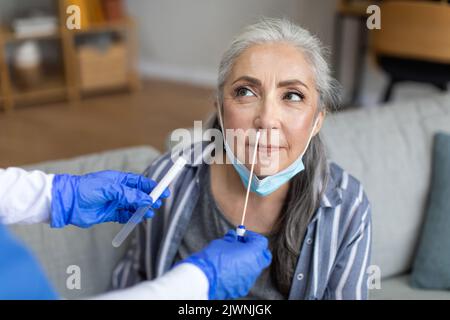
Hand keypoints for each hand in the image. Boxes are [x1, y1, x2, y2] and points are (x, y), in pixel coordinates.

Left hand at [50, 170, 169, 227]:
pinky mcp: (109, 214)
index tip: (163, 191)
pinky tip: (138, 219)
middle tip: (158, 204)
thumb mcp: (110, 188)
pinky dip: (132, 218)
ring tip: (150, 214)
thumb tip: (146, 199)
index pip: (140, 182)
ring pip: (133, 206)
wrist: (68, 202)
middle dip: (149, 199)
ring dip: (142, 210)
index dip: (152, 187)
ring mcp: (114, 202)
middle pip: (139, 195)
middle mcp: (118, 191)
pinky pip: (125, 216)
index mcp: (119, 180)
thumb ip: (129, 194)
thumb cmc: (86, 189)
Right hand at [180, 229, 271, 299]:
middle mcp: (256, 267)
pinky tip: (229, 269)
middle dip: (256, 249)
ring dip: (248, 261)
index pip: (261, 241)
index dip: (253, 237)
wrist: (205, 277)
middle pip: (264, 256)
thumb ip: (232, 238)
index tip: (243, 236)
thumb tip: (234, 236)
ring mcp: (250, 279)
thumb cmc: (215, 257)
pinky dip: (242, 272)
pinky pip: (247, 277)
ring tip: (234, 258)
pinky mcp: (243, 288)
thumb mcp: (224, 242)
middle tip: (244, 245)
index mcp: (254, 253)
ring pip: (255, 267)